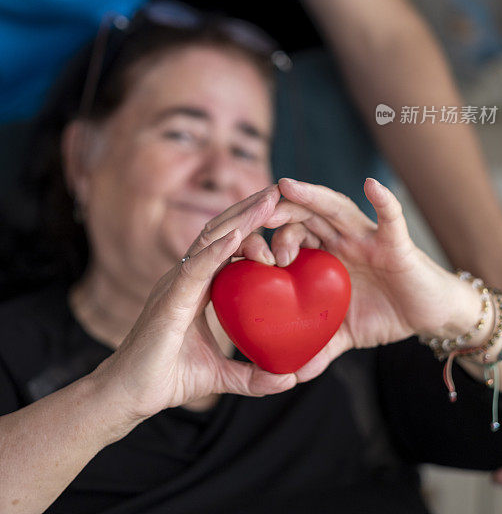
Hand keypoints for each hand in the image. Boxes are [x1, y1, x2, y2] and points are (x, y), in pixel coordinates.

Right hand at [93, 186, 296, 421]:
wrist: (128, 395)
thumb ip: (252, 376)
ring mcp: (176, 284)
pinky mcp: (169, 300)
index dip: (252, 226)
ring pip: (210, 241)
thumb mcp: (220, 375)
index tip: (281, 215)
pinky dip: (215, 251)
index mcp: (198, 286)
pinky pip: (195, 270)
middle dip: (250, 209)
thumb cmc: (168, 378)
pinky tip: (237, 236)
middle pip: (221, 232)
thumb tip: (289, 380)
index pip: (228, 245)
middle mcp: (186, 276)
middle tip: (279, 190)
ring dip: (241, 219)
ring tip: (267, 201)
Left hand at [255, 177, 464, 380]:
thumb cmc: (384, 314)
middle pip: (304, 215)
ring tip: (287, 186)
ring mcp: (367, 236)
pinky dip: (384, 201)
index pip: (287, 236)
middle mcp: (341, 238)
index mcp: (324, 254)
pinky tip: (372, 186)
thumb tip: (288, 375)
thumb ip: (318, 348)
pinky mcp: (396, 241)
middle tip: (255, 217)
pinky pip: (391, 217)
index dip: (265, 240)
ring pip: (335, 208)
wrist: (430, 316)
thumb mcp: (345, 334)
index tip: (241, 253)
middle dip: (278, 213)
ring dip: (311, 196)